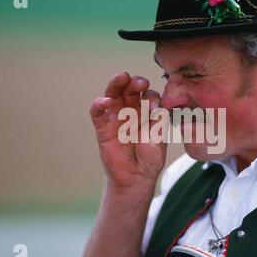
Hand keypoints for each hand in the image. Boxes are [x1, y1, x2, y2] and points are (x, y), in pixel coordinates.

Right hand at [89, 72, 166, 191]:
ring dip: (116, 84)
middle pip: (129, 90)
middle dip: (135, 82)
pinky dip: (99, 104)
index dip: (151, 95)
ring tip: (122, 77)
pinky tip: (105, 101)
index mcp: (146, 113)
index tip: (156, 104)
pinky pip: (97, 113)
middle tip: (141, 82)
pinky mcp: (103, 128)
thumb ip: (159, 123)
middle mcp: (130, 112)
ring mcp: (116, 118)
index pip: (147, 95)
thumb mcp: (159, 139)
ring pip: (113, 94)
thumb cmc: (150, 159)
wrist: (136, 179)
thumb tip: (159, 106)